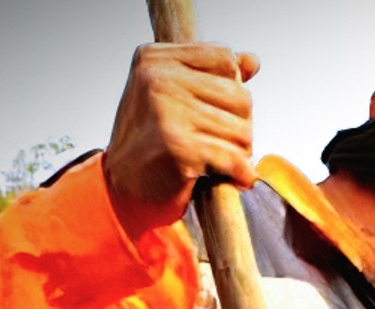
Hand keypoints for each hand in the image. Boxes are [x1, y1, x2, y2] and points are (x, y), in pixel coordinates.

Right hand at [105, 42, 260, 239]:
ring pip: (243, 129)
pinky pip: (233, 158)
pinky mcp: (177, 145)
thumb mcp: (178, 94)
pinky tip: (232, 177)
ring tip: (212, 158)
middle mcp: (156, 78)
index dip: (230, 87)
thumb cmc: (153, 138)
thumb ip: (215, 74)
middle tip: (214, 141)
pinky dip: (240, 173)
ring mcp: (165, 110)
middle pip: (241, 96)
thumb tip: (251, 61)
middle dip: (238, 125)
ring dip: (238, 151)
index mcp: (155, 59)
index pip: (224, 58)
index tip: (210, 109)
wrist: (123, 185)